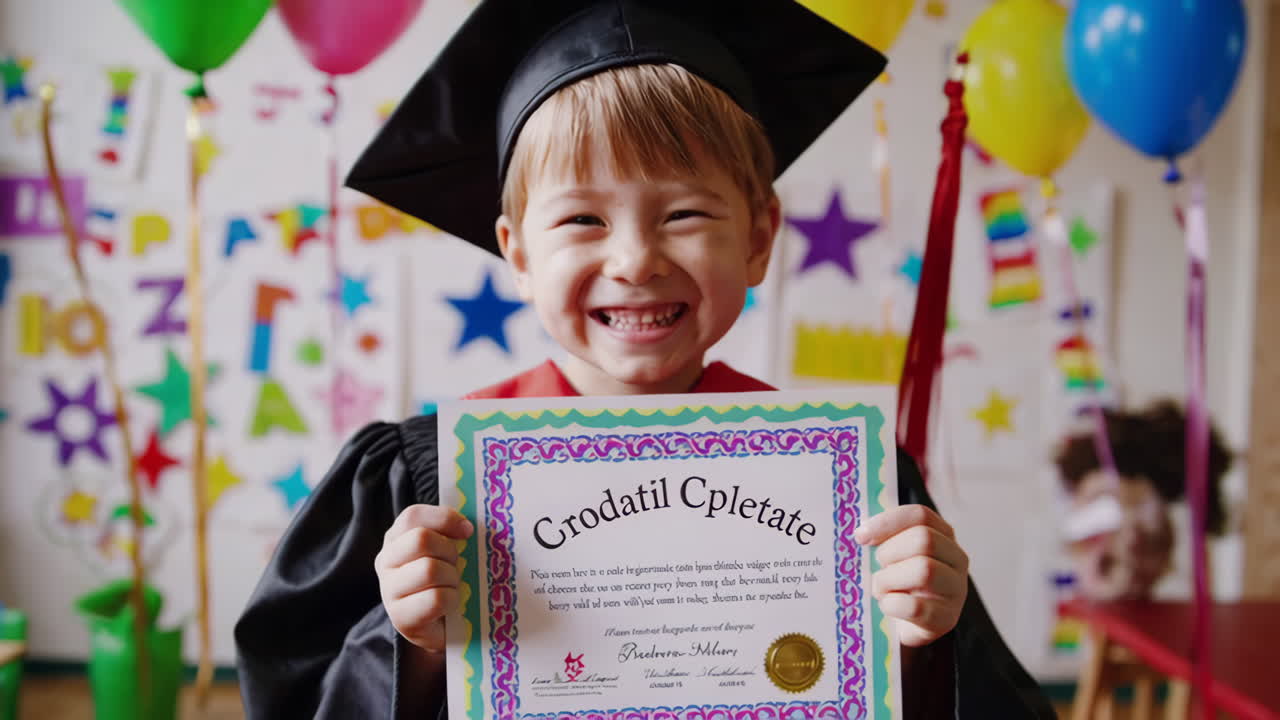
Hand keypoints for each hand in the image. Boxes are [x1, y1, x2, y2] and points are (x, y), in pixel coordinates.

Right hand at [375, 504, 473, 652]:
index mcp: (396, 538)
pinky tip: (450, 605)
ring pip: (429, 569)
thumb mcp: (445, 550)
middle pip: (421, 540)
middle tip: (457, 564)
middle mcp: (386, 561)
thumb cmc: (445, 580)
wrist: (440, 626)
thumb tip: (467, 526)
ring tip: (452, 586)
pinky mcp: (400, 617)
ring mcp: (389, 590)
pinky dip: (452, 600)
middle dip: (449, 551)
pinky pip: (435, 598)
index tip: (467, 531)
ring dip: (452, 578)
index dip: (444, 519)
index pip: (412, 516)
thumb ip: (451, 532)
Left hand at [855, 504, 967, 646]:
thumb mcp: (892, 555)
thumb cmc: (896, 584)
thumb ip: (882, 538)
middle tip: (877, 567)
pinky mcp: (946, 619)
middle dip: (889, 553)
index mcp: (943, 535)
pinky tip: (887, 606)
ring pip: (924, 570)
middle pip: (924, 539)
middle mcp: (956, 559)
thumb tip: (860, 532)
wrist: (905, 626)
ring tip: (880, 589)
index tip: (860, 536)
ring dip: (889, 580)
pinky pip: (916, 607)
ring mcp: (956, 590)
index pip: (920, 515)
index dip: (888, 522)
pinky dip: (892, 605)